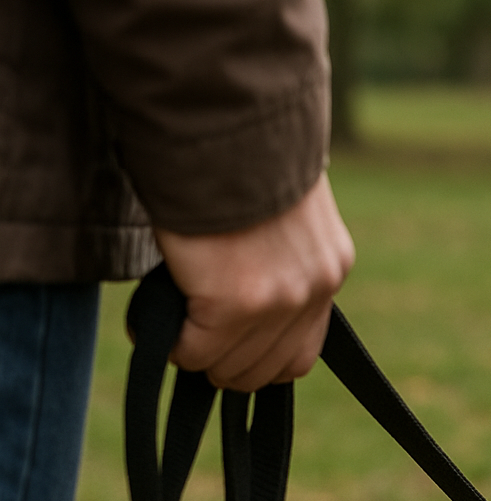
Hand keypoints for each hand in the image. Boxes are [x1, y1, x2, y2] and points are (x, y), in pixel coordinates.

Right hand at [153, 174, 354, 391]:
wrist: (226, 129)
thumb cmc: (241, 161)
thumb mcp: (283, 216)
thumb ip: (278, 262)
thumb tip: (244, 307)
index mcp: (329, 267)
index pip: (300, 354)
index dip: (255, 359)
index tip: (224, 346)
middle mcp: (313, 289)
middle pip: (264, 371)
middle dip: (221, 362)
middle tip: (189, 338)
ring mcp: (278, 300)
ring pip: (228, 367)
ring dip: (194, 353)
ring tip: (171, 325)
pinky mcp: (236, 303)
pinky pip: (193, 352)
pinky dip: (167, 343)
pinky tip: (150, 321)